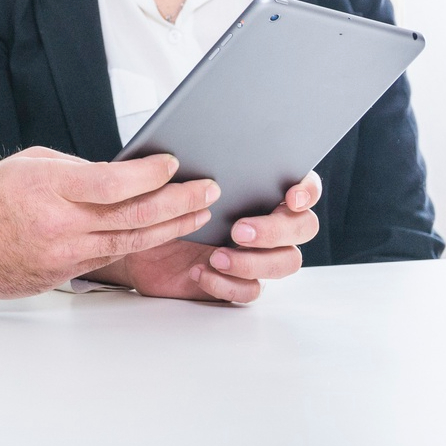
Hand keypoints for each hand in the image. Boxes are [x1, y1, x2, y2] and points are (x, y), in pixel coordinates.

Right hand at [0, 146, 219, 298]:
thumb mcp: (30, 164)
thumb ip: (76, 169)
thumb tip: (120, 174)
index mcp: (50, 187)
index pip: (114, 182)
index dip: (150, 175)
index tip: (173, 164)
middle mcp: (61, 223)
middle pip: (134, 215)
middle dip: (178, 202)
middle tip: (207, 190)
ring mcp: (65, 253)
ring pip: (131, 241)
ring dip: (170, 226)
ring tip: (199, 213)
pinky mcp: (65, 273)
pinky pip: (111, 256)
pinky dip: (141, 243)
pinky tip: (162, 233)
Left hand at [88, 171, 321, 303]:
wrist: (138, 236)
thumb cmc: (162, 199)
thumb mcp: (173, 178)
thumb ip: (192, 164)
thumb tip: (194, 154)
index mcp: (262, 189)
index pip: (304, 187)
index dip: (307, 191)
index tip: (290, 197)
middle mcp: (269, 221)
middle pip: (303, 228)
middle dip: (275, 230)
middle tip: (238, 230)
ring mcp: (259, 253)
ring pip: (286, 262)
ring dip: (254, 262)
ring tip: (215, 256)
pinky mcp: (241, 281)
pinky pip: (252, 290)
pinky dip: (228, 284)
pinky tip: (200, 272)